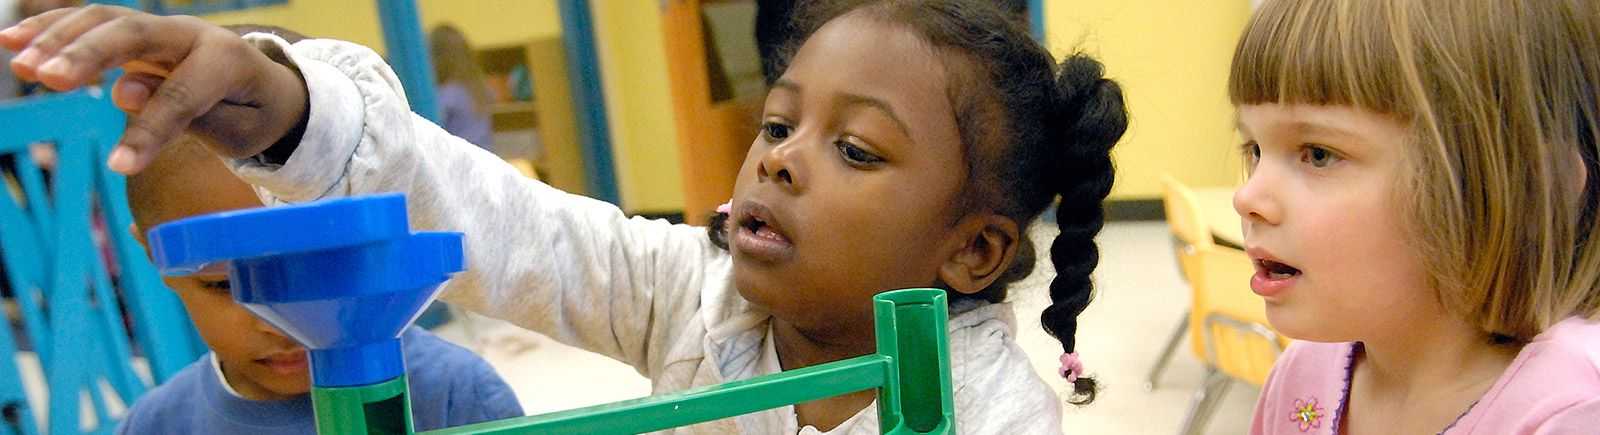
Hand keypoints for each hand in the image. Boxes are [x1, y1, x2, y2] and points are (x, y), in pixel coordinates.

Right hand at [0, 5, 308, 173]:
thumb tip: (127, 94)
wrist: (267, 87)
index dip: (151, 129)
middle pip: (136, 35)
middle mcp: (192, 35)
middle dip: (90, 54)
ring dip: (61, 40)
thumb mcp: (239, 129)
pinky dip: (53, 29)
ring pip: (107, 21)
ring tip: (23, 65)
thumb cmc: (252, 114)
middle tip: (48, 77)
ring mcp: (163, 28)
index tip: (119, 166)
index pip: (184, 93)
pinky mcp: (137, 32)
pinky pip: (92, 23)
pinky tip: (12, 40)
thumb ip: (190, 115)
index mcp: (228, 62)